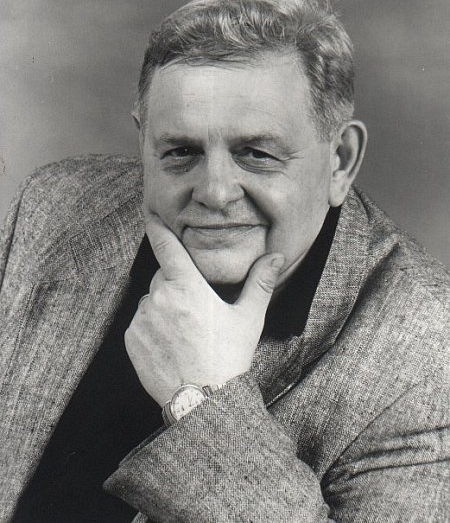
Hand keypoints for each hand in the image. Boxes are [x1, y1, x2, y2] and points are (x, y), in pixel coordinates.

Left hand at [124, 214, 283, 406]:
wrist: (204, 401)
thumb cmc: (228, 356)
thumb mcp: (249, 318)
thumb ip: (260, 282)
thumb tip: (276, 257)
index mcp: (187, 286)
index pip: (166, 246)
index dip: (158, 227)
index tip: (150, 214)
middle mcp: (160, 298)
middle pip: (163, 277)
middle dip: (176, 284)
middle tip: (196, 310)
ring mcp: (143, 319)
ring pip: (152, 301)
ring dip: (164, 307)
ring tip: (185, 333)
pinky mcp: (132, 339)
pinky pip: (140, 323)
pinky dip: (152, 327)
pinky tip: (171, 345)